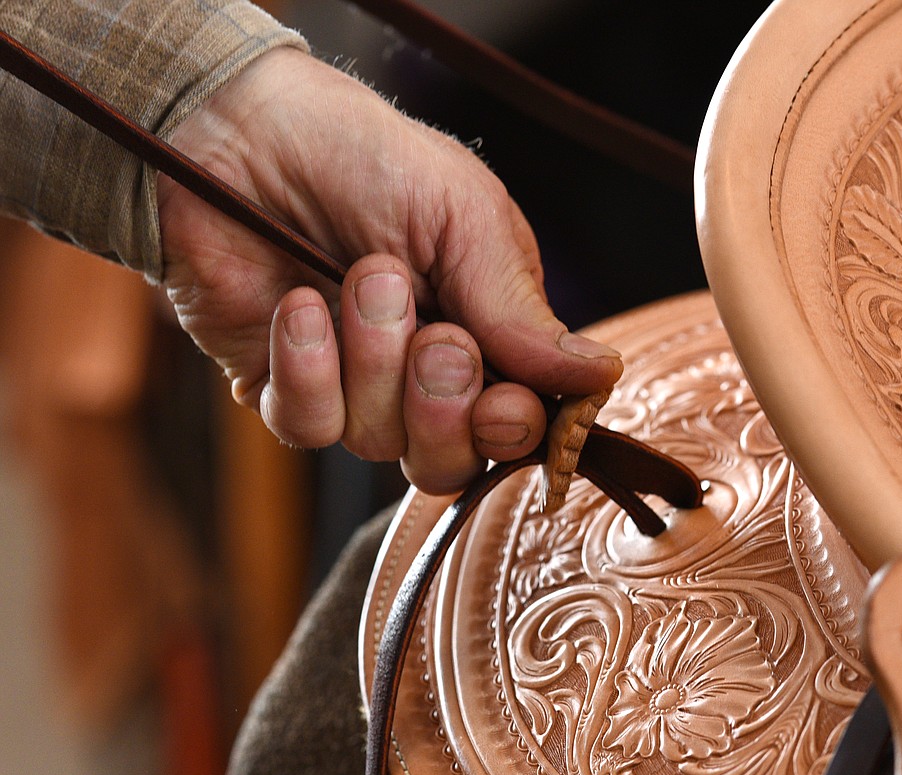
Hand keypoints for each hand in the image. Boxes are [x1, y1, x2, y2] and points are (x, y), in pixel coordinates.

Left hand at [156, 46, 621, 493]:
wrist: (244, 131)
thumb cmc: (364, 156)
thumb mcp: (464, 218)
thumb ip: (523, 312)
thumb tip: (601, 374)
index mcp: (486, 333)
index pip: (519, 424)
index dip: (513, 431)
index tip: (504, 405)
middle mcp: (422, 373)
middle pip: (452, 461)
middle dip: (443, 405)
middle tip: (435, 336)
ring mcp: (353, 387)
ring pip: (379, 443)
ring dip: (373, 361)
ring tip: (358, 278)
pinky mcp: (284, 388)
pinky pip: (308, 427)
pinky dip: (307, 368)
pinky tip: (296, 305)